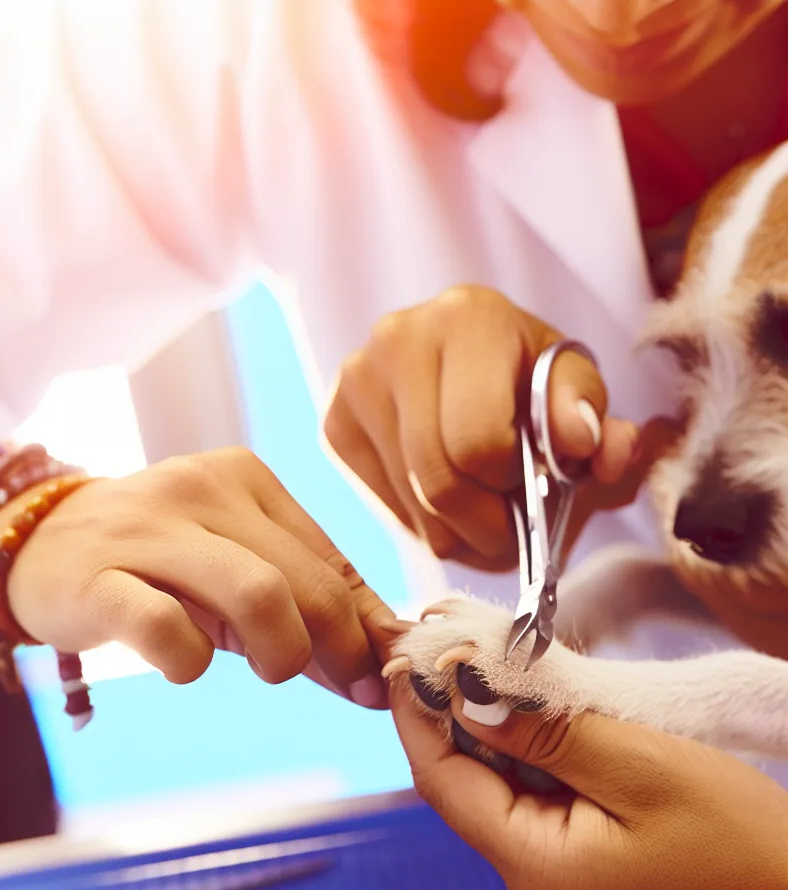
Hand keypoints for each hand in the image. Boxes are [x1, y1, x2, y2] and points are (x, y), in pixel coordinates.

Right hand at [0, 447, 400, 706]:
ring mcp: (147, 530)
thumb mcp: (229, 564)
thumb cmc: (153, 561)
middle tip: (347, 691)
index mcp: (244, 479)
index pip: (329, 557)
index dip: (365, 625)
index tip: (377, 676)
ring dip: (283, 653)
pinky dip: (191, 661)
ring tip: (271, 669)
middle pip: (304, 580)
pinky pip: (166, 628)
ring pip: (256, 593)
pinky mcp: (98, 578)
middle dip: (342, 649)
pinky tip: (185, 664)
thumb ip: (298, 599)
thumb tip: (376, 656)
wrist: (32, 541)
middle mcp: (201, 490)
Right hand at [324, 285, 655, 569]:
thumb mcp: (576, 391)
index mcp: (467, 317)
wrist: (469, 361)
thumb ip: (599, 420)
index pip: (478, 445)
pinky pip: (385, 506)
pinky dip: (424, 520)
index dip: (513, 487)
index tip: (532, 486)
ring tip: (483, 508)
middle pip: (439, 483)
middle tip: (510, 524)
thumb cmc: (529, 380)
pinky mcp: (335, 422)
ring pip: (413, 505)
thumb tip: (589, 442)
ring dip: (458, 528)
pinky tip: (445, 494)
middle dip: (486, 523)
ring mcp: (356, 382)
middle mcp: (397, 339)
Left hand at [391, 684, 787, 889]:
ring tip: (478, 652)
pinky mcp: (575, 841)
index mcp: (530, 860)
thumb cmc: (732, 839)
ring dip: (484, 715)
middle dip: (447, 705)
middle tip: (442, 639)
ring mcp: (550, 856)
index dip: (414, 713)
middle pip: (459, 773)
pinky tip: (525, 695)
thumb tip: (465, 692)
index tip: (406, 654)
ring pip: (493, 772)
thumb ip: (543, 731)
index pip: (439, 778)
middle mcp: (527, 865)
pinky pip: (528, 780)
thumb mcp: (636, 767)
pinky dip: (521, 736)